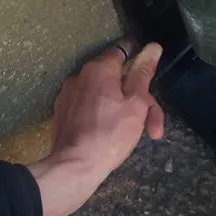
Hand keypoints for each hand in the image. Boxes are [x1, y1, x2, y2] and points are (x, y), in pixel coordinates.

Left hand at [29, 42, 163, 215]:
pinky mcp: (62, 113)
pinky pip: (88, 107)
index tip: (150, 76)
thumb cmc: (110, 134)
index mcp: (99, 68)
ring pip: (102, 95)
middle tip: (151, 124)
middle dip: (136, 97)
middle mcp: (80, 76)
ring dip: (121, 109)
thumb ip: (143, 73)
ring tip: (133, 134)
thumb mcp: (136, 103)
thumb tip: (152, 47)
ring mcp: (68, 95)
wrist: (74, 167)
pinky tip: (110, 135)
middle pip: (115, 78)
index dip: (139, 60)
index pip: (123, 51)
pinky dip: (101, 115)